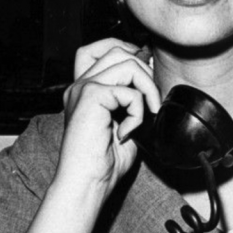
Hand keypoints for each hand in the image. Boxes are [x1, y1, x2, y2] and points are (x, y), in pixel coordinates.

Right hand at [57, 38, 161, 199]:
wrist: (87, 184)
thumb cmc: (103, 164)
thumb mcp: (125, 124)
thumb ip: (133, 100)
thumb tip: (151, 76)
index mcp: (84, 90)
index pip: (99, 49)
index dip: (125, 50)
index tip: (144, 72)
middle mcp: (80, 85)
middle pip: (117, 49)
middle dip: (144, 70)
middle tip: (150, 102)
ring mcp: (83, 88)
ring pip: (127, 63)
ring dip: (147, 88)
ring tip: (146, 113)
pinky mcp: (90, 97)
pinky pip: (129, 91)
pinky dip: (138, 111)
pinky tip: (128, 131)